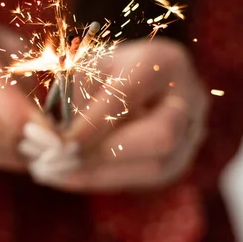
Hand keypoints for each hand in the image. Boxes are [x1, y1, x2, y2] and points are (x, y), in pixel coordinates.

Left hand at [20, 39, 208, 192]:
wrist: (133, 79)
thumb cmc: (100, 69)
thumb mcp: (83, 67)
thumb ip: (71, 94)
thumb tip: (52, 137)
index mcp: (164, 61)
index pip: (130, 96)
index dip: (92, 124)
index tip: (56, 144)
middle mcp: (189, 96)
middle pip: (162, 136)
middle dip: (104, 154)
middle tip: (53, 163)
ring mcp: (193, 131)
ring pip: (156, 165)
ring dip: (98, 174)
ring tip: (49, 172)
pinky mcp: (181, 158)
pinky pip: (147, 178)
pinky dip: (104, 180)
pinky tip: (69, 177)